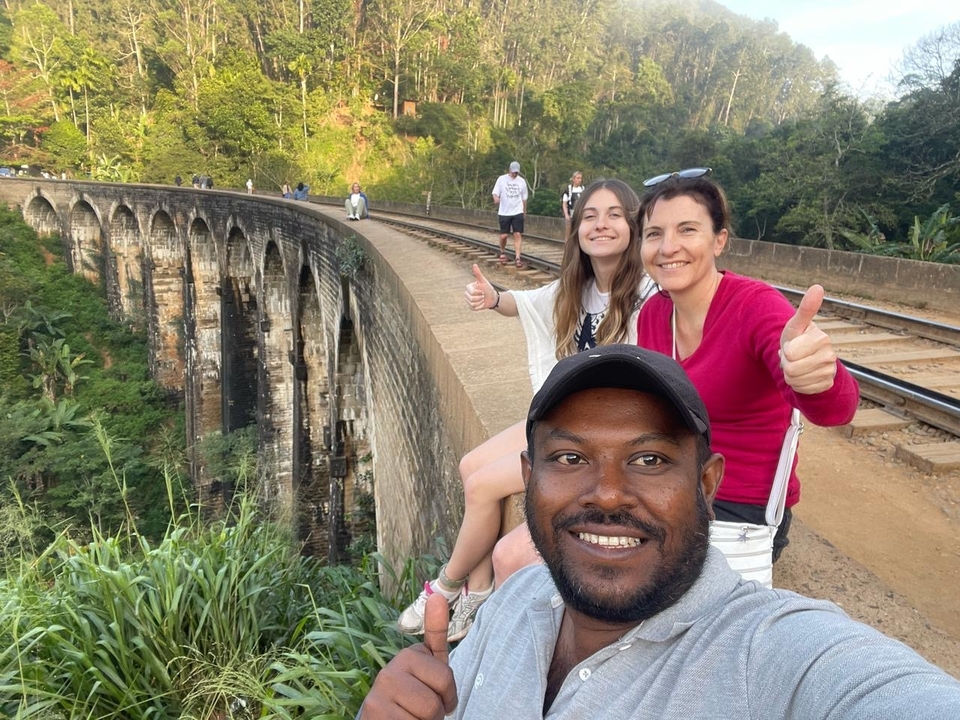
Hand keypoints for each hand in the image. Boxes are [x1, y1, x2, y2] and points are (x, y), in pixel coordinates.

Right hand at [359, 594, 456, 718]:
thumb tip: (438, 595)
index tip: (438, 696)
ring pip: (425, 717)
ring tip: (411, 718)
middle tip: (422, 712)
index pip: (445, 678)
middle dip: (436, 714)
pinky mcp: (374, 714)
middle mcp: (389, 671)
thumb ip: (436, 634)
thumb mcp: (429, 666)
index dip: (448, 697)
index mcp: (408, 656)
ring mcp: (379, 694)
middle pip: (435, 702)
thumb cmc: (413, 696)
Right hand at [465, 264, 494, 310]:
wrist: (492, 298)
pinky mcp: (470, 306)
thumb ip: (478, 274)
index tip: (483, 291)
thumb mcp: (484, 281)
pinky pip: (473, 308)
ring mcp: (468, 300)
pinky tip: (481, 304)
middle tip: (483, 295)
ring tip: (482, 299)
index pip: (472, 292)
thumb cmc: (488, 288)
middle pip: (471, 299)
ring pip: (472, 304)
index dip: (479, 292)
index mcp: (469, 287)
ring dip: (480, 302)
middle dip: (480, 298)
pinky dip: (479, 307)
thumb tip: (474, 264)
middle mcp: (467, 293)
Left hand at [779, 285, 837, 394]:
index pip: (790, 352)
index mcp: (822, 338)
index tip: (793, 345)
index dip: (786, 350)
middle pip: (791, 368)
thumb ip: (806, 309)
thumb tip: (818, 287)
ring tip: (798, 365)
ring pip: (795, 380)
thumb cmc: (799, 340)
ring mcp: (830, 372)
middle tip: (794, 357)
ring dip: (791, 374)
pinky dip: (798, 384)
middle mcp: (830, 355)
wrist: (808, 361)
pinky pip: (802, 389)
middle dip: (787, 363)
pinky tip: (804, 376)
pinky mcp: (827, 385)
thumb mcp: (797, 325)